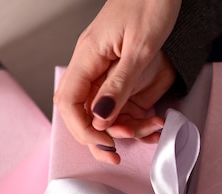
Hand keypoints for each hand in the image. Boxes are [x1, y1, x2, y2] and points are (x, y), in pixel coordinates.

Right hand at [54, 0, 180, 163]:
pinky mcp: (118, 69)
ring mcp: (103, 67)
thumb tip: (100, 118)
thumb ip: (119, 85)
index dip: (83, 129)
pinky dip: (133, 114)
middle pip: (82, 111)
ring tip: (150, 129)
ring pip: (102, 109)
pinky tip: (151, 119)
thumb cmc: (150, 3)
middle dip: (100, 135)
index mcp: (88, 57)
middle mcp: (91, 64)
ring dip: (123, 125)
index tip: (106, 143)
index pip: (69, 103)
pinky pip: (118, 99)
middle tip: (120, 151)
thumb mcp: (139, 48)